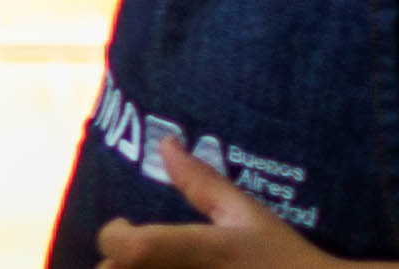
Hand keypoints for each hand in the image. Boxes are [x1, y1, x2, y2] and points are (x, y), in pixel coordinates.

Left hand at [95, 138, 337, 267]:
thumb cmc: (283, 259)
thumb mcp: (245, 215)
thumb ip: (200, 182)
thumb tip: (165, 142)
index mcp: (200, 252)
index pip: (130, 248)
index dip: (115, 237)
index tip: (125, 228)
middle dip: (119, 265)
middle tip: (140, 257)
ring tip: (153, 266)